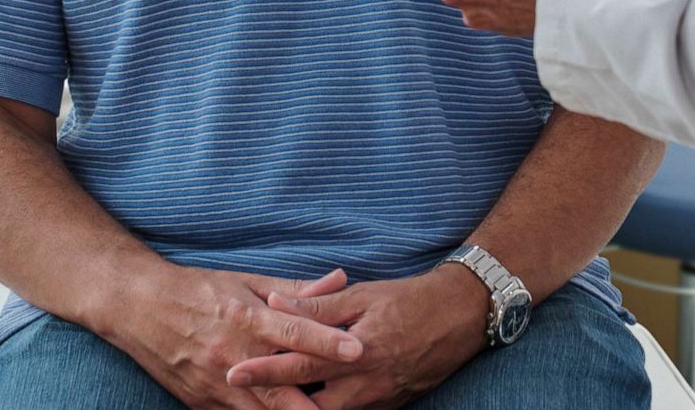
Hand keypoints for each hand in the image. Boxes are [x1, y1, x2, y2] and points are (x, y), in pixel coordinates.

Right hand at [103, 264, 361, 409]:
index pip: (293, 334)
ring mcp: (216, 386)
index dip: (327, 343)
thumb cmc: (198, 289)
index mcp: (247, 319)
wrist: (138, 307)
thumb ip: (297, 290)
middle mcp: (233, 357)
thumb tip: (341, 279)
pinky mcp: (202, 404)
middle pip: (281, 390)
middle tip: (348, 403)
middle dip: (314, 404)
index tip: (358, 351)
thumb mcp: (247, 281)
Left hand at [227, 266, 491, 409]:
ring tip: (277, 398)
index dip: (263, 371)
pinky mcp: (390, 406)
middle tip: (245, 394)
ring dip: (304, 405)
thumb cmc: (411, 299)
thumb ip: (318, 305)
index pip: (299, 366)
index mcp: (356, 353)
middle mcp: (365, 385)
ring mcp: (379, 400)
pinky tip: (318, 394)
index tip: (232, 372)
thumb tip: (275, 303)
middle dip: (279, 404)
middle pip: (310, 407)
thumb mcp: (364, 296)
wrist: (462, 316)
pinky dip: (330, 405)